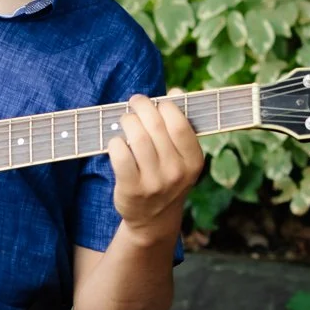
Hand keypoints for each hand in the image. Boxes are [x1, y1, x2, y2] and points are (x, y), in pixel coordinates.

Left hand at [108, 87, 204, 242]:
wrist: (153, 219)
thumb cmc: (166, 176)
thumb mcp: (182, 157)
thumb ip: (180, 126)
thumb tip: (175, 91)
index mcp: (194, 161)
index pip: (179, 123)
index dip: (165, 105)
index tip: (156, 102)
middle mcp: (176, 172)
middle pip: (156, 125)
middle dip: (142, 107)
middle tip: (135, 103)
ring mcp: (154, 182)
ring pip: (137, 137)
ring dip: (127, 121)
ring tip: (126, 120)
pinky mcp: (132, 189)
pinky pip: (120, 154)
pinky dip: (115, 142)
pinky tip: (117, 142)